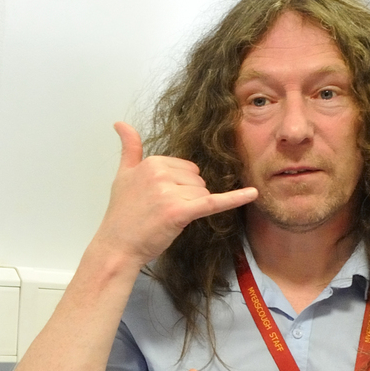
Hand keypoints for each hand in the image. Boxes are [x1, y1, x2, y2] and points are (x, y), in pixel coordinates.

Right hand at [90, 123, 255, 267]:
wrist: (117, 247)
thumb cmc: (121, 215)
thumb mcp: (122, 175)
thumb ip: (129, 148)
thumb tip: (120, 123)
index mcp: (152, 162)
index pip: (186, 167)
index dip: (179, 186)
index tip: (159, 199)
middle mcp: (161, 173)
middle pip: (197, 179)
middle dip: (187, 196)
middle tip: (162, 211)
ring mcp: (170, 193)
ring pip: (203, 193)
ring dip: (192, 208)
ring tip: (167, 219)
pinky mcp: (180, 212)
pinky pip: (213, 202)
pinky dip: (234, 198)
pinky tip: (252, 193)